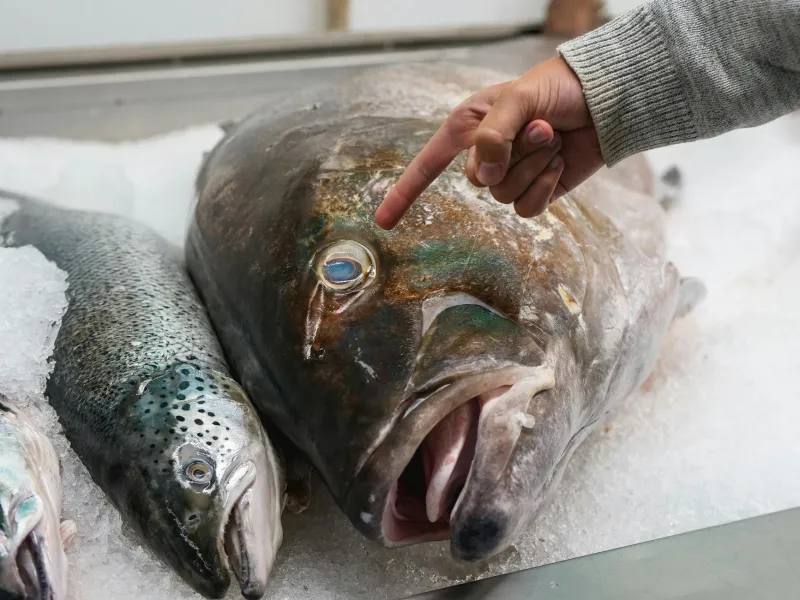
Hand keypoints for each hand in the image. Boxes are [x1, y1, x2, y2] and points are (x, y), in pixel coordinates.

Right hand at [374, 57, 602, 229]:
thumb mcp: (518, 99)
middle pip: (477, 181)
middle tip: (543, 127)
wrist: (606, 101)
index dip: (404, 193)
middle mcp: (485, 154)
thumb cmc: (557, 88)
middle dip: (513, 154)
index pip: (427, 165)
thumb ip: (494, 136)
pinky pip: (527, 209)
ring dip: (534, 166)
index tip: (383, 222)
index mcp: (469, 127)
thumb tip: (485, 178)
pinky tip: (561, 162)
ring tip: (554, 139)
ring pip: (504, 196)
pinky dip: (545, 186)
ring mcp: (511, 176)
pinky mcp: (536, 193)